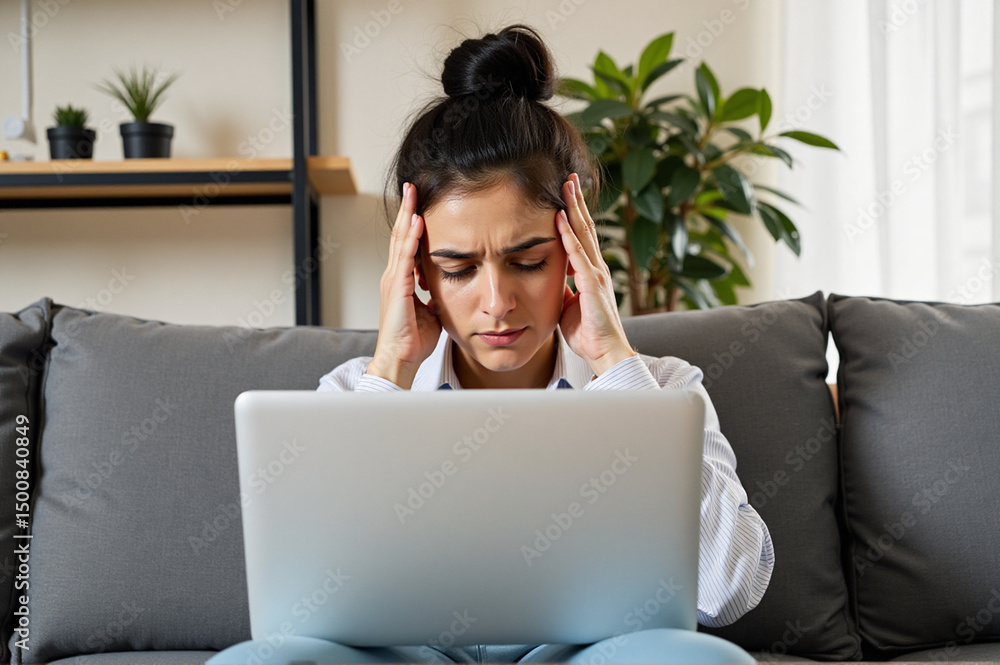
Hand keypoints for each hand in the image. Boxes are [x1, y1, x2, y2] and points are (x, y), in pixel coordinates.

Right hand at [369, 182, 441, 387]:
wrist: (400, 359)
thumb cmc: (413, 341)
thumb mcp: (431, 313)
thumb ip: (436, 297)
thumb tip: (448, 290)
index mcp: (401, 281)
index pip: (406, 245)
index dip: (411, 223)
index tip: (419, 204)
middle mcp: (394, 276)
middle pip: (400, 235)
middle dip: (406, 209)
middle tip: (412, 187)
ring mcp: (393, 280)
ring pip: (400, 240)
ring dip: (406, 215)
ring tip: (412, 193)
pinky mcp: (397, 288)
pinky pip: (406, 257)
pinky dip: (411, 237)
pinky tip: (416, 221)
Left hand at [556, 173, 636, 376]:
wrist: (604, 353)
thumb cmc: (587, 333)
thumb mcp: (568, 305)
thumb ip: (562, 288)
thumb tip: (551, 280)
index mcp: (591, 271)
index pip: (582, 236)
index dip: (573, 214)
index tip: (565, 194)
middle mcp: (596, 267)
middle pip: (585, 226)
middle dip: (576, 201)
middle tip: (569, 177)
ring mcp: (596, 274)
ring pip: (584, 234)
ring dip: (574, 209)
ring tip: (567, 186)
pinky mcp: (593, 284)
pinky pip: (578, 256)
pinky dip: (568, 236)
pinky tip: (559, 219)